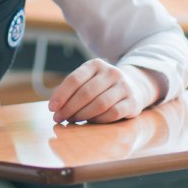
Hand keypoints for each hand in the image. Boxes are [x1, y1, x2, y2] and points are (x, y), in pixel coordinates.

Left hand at [48, 60, 162, 123]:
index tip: (52, 108)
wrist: (135, 87)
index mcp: (95, 64)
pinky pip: (113, 113)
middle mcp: (111, 72)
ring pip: (99, 104)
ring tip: (72, 120)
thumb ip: (73, 89)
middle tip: (59, 118)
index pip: (74, 79)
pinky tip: (90, 122)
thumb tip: (55, 107)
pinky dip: (99, 120)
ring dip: (82, 115)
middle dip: (69, 108)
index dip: (61, 95)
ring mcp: (124, 86)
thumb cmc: (102, 87)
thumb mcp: (88, 80)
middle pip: (85, 93)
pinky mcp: (133, 101)